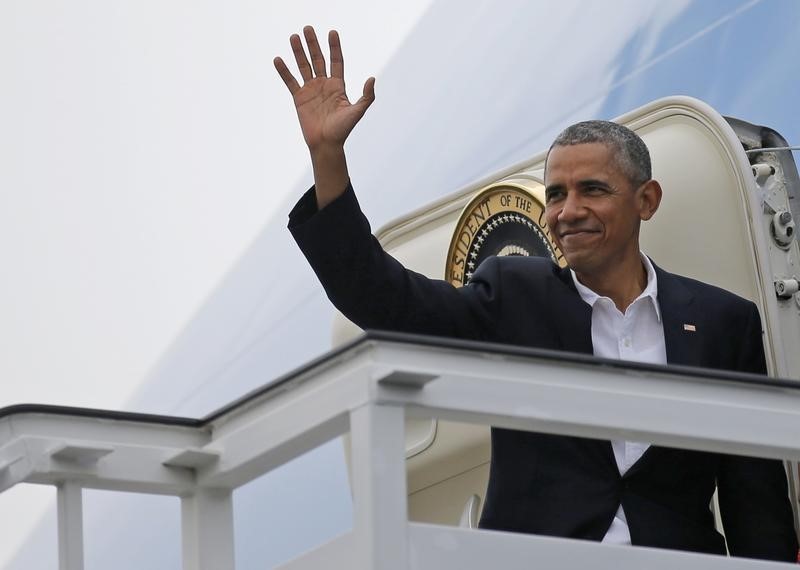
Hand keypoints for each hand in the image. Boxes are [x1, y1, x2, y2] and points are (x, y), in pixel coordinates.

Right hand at [274, 26, 374, 151]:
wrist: (326, 144)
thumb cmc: (343, 130)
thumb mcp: (357, 112)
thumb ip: (366, 96)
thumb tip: (372, 78)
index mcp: (338, 86)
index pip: (336, 61)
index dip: (334, 47)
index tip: (332, 33)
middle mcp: (324, 85)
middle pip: (318, 59)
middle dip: (313, 44)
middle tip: (307, 28)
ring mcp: (310, 90)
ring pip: (304, 66)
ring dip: (298, 52)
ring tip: (293, 37)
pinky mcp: (299, 98)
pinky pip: (290, 81)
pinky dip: (284, 71)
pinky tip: (279, 59)